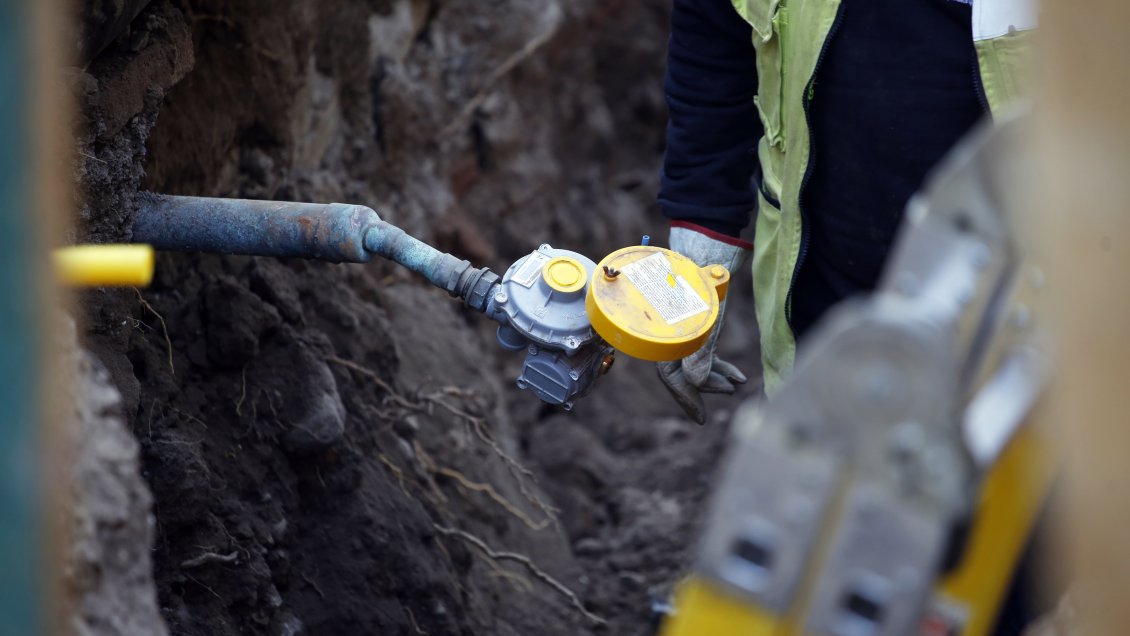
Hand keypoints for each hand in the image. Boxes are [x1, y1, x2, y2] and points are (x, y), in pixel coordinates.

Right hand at [656, 224, 750, 423]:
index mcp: (660, 332)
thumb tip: (698, 381)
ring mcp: (677, 325)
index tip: (702, 418)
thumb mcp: (708, 312)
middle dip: (706, 386)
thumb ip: (702, 347)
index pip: (671, 374)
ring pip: (692, 359)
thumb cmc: (702, 273)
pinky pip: (699, 347)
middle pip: (682, 370)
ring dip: (714, 373)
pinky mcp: (689, 317)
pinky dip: (715, 359)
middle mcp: (666, 331)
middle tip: (729, 392)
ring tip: (737, 381)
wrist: (704, 239)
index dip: (687, 397)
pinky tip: (733, 370)